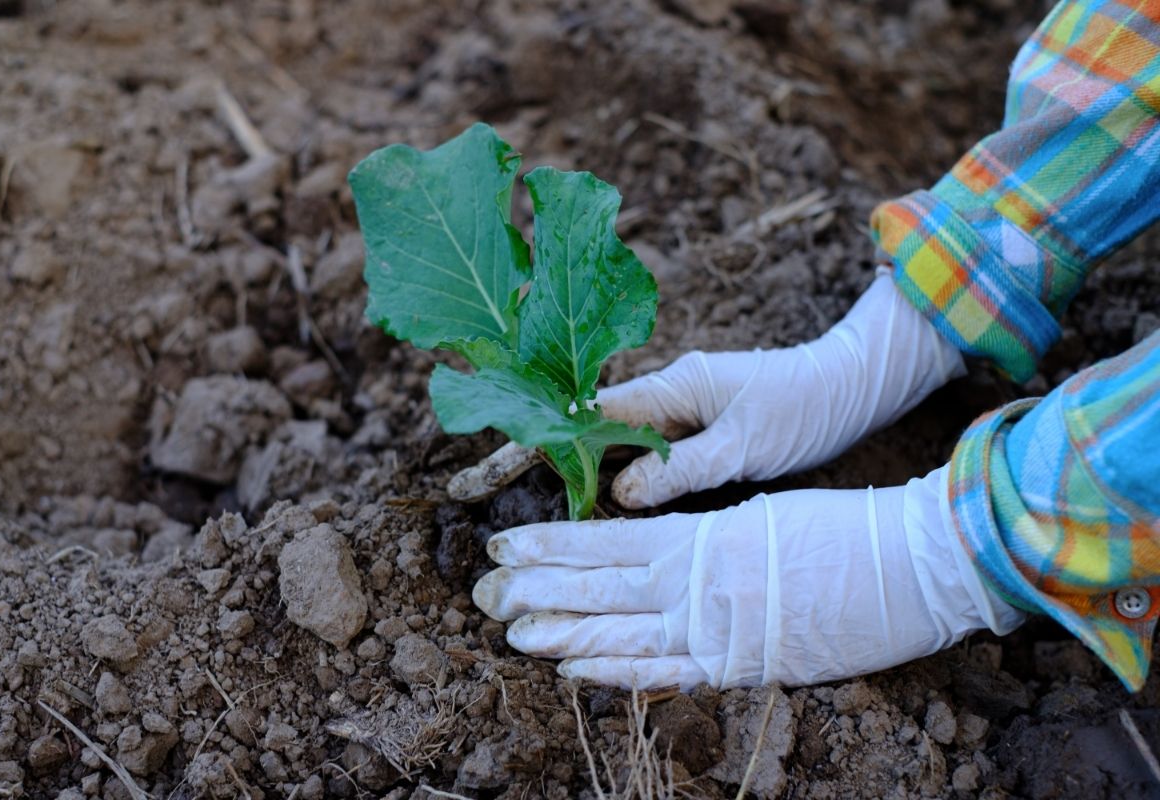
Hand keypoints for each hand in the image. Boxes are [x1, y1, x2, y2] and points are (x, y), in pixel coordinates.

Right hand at [449, 270, 965, 507]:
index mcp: (671, 387)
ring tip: (522, 496)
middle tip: (485, 488)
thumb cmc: (806, 407)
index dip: (538, 437)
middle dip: (538, 450)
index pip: (587, 413)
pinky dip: (609, 468)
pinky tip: (592, 494)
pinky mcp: (695, 425)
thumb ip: (682, 467)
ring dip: (571, 462)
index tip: (495, 461)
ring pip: (610, 438)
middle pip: (587, 424)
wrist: (854, 383)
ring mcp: (679, 408)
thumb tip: (616, 494)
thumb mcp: (746, 443)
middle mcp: (667, 393)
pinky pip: (639, 448)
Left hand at [473, 466, 1024, 689]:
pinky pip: (665, 673)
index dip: (548, 544)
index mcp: (698, 536)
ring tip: (510, 630)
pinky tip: (572, 667)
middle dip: (535, 590)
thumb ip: (700, 541)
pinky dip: (615, 670)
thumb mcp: (757, 517)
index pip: (604, 540)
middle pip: (597, 587)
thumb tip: (652, 555)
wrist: (908, 562)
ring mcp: (715, 628)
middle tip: (482, 591)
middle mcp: (695, 582)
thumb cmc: (839, 529)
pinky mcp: (742, 665)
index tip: (502, 542)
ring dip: (559, 631)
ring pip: (618, 632)